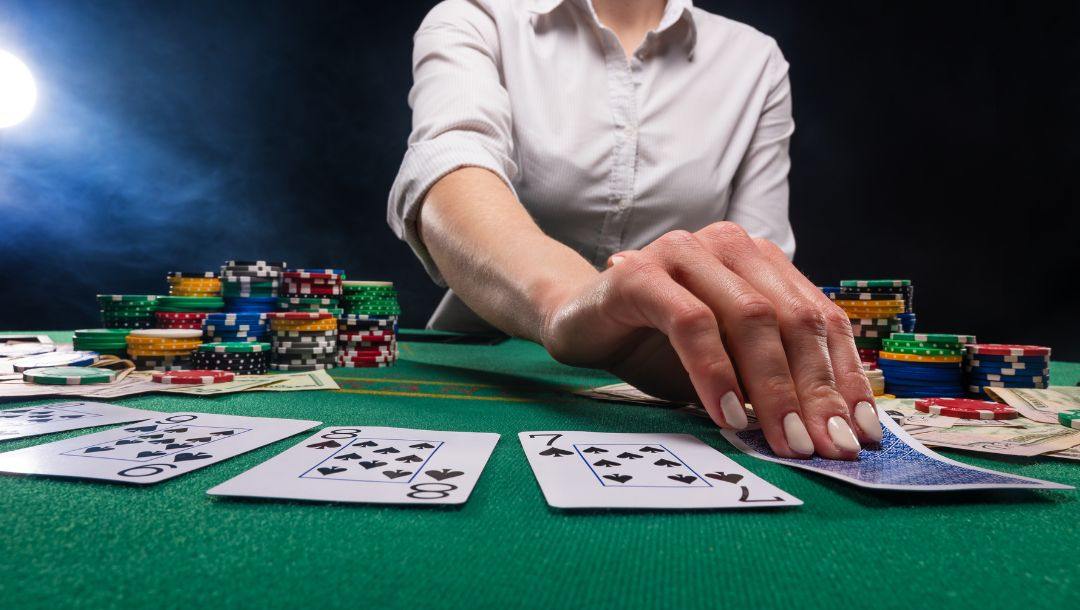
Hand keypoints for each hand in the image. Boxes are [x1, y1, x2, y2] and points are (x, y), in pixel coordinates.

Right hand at [539, 222, 880, 459]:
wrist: (577, 322)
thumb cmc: (656, 347)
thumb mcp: (726, 368)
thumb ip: (769, 382)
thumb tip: (829, 430)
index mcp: (762, 262)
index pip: (820, 319)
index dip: (845, 375)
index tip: (861, 432)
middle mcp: (731, 247)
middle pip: (792, 321)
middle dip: (816, 391)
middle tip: (826, 447)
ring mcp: (686, 253)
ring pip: (751, 319)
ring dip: (774, 387)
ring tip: (784, 441)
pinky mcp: (641, 273)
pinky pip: (692, 324)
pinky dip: (716, 373)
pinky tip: (729, 416)